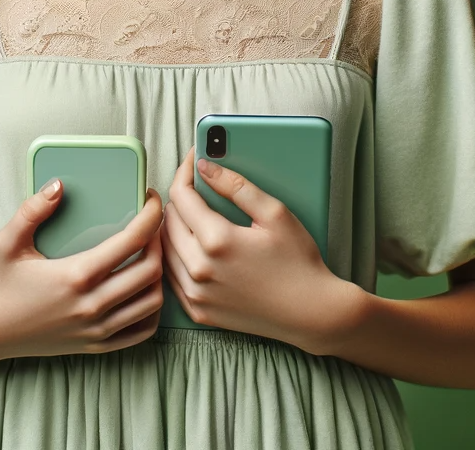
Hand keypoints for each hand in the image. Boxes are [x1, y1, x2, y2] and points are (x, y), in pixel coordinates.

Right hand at [0, 180, 164, 363]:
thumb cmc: (0, 283)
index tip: (151, 200)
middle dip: (160, 241)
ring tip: (151, 255)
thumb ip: (31, 210)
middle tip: (153, 225)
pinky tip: (145, 290)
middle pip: (151, 270)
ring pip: (152, 301)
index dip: (151, 216)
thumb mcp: (7, 242)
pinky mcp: (97, 345)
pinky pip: (142, 330)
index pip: (132, 241)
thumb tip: (59, 185)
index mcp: (75, 275)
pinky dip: (152, 309)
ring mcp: (97, 329)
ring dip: (159, 275)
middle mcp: (92, 304)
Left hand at [160, 154, 360, 349]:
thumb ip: (236, 186)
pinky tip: (194, 247)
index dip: (185, 172)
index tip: (193, 163)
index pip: (181, 195)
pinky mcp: (198, 310)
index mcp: (217, 241)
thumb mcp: (275, 214)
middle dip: (180, 199)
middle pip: (168, 220)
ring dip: (175, 228)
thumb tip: (205, 167)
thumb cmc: (298, 263)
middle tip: (198, 189)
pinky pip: (172, 276)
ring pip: (165, 249)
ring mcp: (196, 293)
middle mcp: (199, 269)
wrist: (309, 312)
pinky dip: (177, 257)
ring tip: (195, 216)